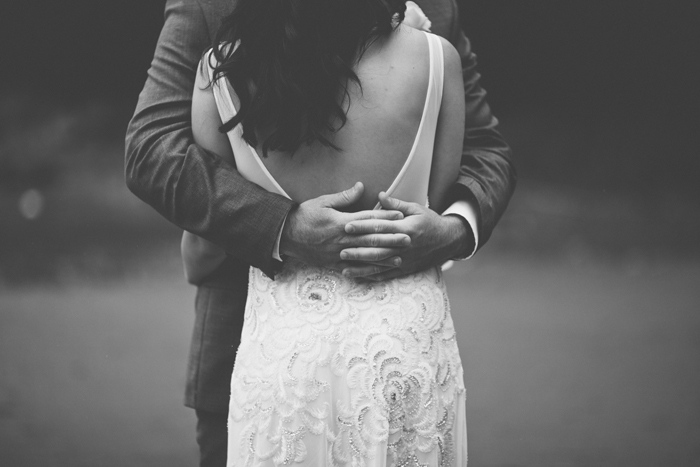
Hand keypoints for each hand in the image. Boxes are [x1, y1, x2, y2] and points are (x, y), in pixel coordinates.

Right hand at [280, 183, 410, 269]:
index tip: (401, 215)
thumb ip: (344, 197)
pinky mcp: (334, 264)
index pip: (368, 218)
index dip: (385, 216)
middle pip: (371, 239)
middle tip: (408, 239)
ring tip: (400, 258)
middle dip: (391, 239)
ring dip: (384, 258)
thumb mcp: (323, 202)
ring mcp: (338, 254)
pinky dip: (367, 271)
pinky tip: (379, 272)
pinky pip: (354, 269)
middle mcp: (342, 240)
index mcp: (341, 222)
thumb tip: (361, 186)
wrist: (286, 236)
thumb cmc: (305, 216)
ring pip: (365, 257)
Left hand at [340, 192, 473, 280]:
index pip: (380, 227)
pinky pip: (387, 275)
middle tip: (340, 247)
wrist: (448, 241)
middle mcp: (404, 246)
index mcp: (406, 228)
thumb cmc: (430, 222)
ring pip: (379, 265)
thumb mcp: (416, 209)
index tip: (347, 225)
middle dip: (358, 249)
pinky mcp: (405, 270)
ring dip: (361, 266)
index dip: (363, 227)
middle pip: (377, 248)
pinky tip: (359, 276)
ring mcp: (404, 260)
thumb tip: (379, 195)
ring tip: (344, 266)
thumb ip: (396, 204)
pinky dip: (372, 276)